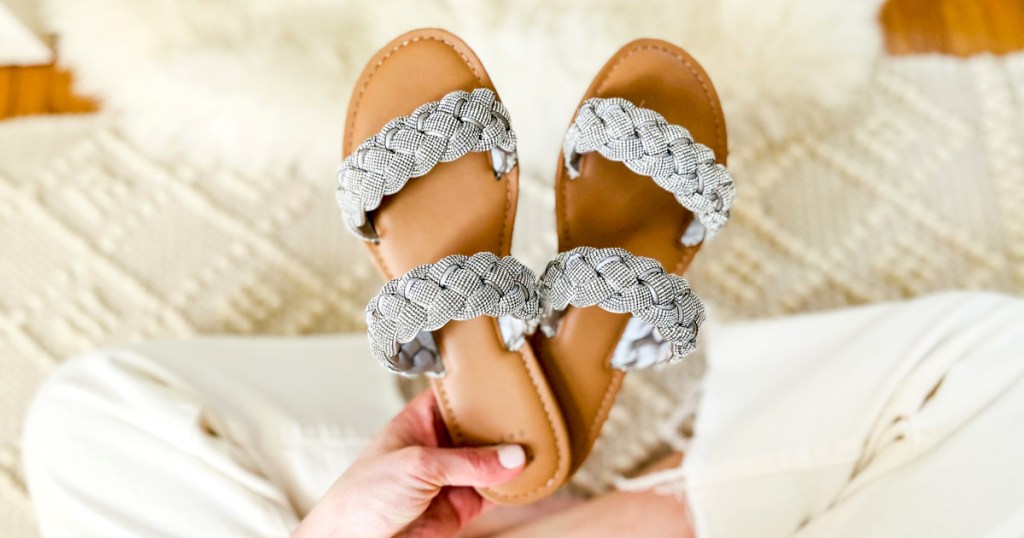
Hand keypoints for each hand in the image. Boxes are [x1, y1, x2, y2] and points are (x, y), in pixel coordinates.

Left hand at [293, 390, 525, 537]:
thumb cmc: (361, 497)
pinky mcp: (461, 506)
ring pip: (492, 462)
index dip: (480, 386)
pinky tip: (529, 478)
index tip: (510, 378)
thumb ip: (466, 462)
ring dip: (513, 457)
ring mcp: (451, 476)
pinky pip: (494, 493)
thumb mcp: (416, 466)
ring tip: (541, 445)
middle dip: (505, 424)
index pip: (456, 395)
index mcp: (420, 421)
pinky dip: (513, 488)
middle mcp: (438, 445)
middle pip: (480, 428)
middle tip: (535, 416)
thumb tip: (511, 458)